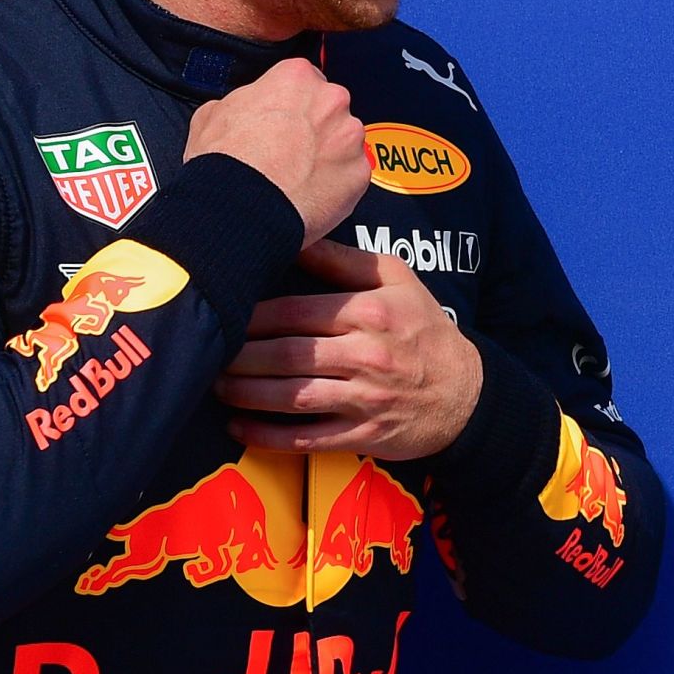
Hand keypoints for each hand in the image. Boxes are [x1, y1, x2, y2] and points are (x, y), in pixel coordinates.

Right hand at [184, 58, 368, 239]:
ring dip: (328, 154)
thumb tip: (240, 108)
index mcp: (297, 77)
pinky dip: (337, 184)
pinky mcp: (360, 173)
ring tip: (298, 175)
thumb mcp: (212, 114)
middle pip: (329, 108)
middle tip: (289, 151)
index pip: (303, 80)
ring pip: (345, 141)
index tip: (283, 119)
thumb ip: (239, 102)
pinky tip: (311, 193)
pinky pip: (352, 174)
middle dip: (314, 127)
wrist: (241, 207)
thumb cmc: (227, 162)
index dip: (290, 103)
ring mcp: (350, 137)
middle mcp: (332, 100)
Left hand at [217, 240, 482, 458]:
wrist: (467, 393)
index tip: (222, 312)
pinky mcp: (363, 435)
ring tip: (215, 386)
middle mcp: (367, 355)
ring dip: (246, 394)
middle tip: (207, 352)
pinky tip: (239, 427)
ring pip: (292, 397)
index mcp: (370, 312)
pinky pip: (306, 438)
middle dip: (239, 356)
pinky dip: (268, 436)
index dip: (251, 315)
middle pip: (287, 354)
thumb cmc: (424, 330)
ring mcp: (365, 399)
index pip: (295, 312)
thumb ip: (343, 260)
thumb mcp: (398, 280)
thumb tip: (293, 235)